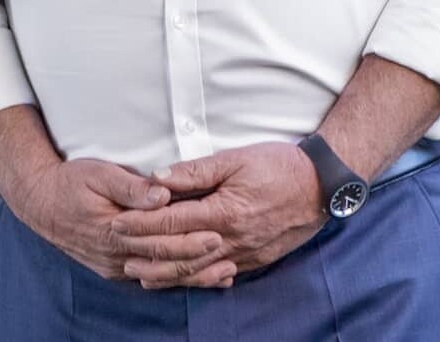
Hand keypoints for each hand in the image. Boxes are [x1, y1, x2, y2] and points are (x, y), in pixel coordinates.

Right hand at [5, 157, 232, 286]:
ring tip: (223, 273)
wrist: (40, 203)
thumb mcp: (98, 173)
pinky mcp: (114, 270)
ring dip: (192, 276)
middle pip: (164, 264)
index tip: (216, 234)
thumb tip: (161, 193)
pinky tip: (197, 277)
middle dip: (198, 259)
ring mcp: (114, 267)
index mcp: (113, 231)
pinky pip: (149, 278)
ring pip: (159, 277)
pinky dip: (175, 279)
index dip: (189, 241)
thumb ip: (130, 185)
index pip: (158, 242)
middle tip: (228, 252)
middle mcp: (115, 256)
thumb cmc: (71, 182)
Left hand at [113, 143, 327, 287]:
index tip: (117, 222)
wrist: (323, 186)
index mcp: (224, 211)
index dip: (141, 224)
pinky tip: (182, 280)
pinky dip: (196, 279)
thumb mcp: (235, 159)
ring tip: (140, 275)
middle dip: (146, 253)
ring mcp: (245, 253)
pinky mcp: (255, 259)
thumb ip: (195, 171)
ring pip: (198, 270)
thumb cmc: (280, 166)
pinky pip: (220, 274)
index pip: (172, 221)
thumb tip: (158, 177)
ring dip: (167, 274)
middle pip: (180, 252)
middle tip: (118, 252)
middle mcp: (232, 238)